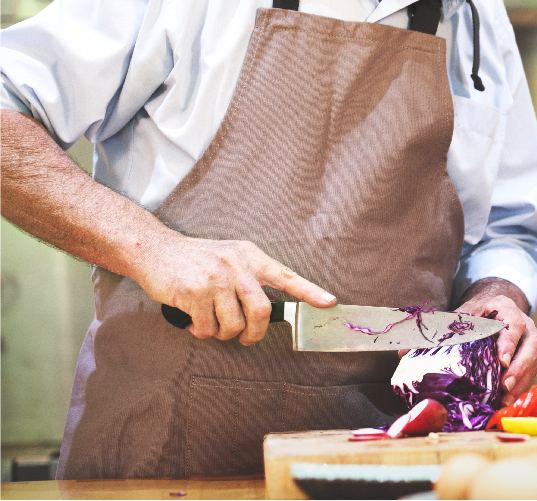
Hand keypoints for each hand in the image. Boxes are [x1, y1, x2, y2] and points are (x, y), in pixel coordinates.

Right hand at [132, 234, 335, 345]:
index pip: (286, 275)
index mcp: (250, 256)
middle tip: (246, 339)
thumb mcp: (230, 255)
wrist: (154, 249)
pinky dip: (202, 332)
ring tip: (211, 323)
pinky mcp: (193, 292)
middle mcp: (236, 265)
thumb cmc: (196, 258)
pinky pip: (208, 328)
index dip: (309, 291)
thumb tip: (268, 310)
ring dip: (223, 333)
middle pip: (262, 311)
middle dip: (255, 334)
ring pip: (234, 324)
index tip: (329, 302)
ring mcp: (215, 278)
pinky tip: (194, 320)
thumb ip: (250, 277)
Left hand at [455, 278, 536, 403]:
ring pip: (534, 362)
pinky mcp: (529, 359)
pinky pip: (529, 374)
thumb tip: (422, 349)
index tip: (502, 360)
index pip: (514, 323)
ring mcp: (529, 342)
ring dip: (520, 382)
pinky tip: (504, 401)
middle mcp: (525, 325)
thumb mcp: (462, 315)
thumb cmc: (473, 315)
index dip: (510, 342)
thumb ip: (451, 328)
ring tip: (504, 400)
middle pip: (533, 345)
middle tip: (504, 385)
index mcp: (506, 308)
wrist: (489, 311)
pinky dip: (518, 389)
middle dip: (520, 367)